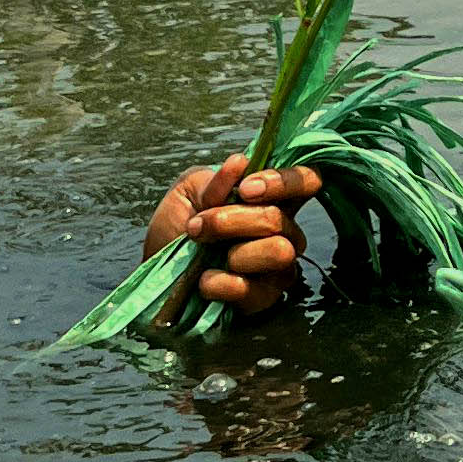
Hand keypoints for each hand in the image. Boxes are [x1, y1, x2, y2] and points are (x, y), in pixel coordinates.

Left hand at [143, 155, 322, 317]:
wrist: (156, 270)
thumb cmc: (176, 226)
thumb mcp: (187, 192)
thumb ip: (215, 179)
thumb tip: (240, 163)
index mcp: (271, 198)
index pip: (307, 181)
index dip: (284, 181)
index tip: (245, 189)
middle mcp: (283, 230)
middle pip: (279, 218)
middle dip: (230, 220)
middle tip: (197, 227)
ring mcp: (278, 266)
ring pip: (279, 251)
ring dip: (235, 251)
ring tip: (204, 254)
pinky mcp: (264, 298)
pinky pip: (255, 289)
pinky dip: (223, 283)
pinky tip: (204, 280)